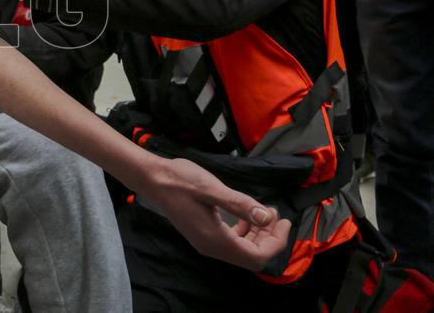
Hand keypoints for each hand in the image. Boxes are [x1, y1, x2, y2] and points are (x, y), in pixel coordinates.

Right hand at [139, 158, 290, 270]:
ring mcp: (206, 243)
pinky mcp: (203, 235)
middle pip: (251, 257)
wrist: (153, 179)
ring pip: (242, 250)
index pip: (257, 257)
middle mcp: (211, 247)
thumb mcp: (212, 188)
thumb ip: (240, 204)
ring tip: (264, 211)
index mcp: (215, 239)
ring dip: (258, 235)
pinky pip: (231, 243)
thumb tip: (267, 218)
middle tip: (275, 213)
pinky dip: (245, 232)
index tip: (282, 219)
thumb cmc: (180, 180)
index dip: (276, 242)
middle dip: (269, 238)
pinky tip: (246, 215)